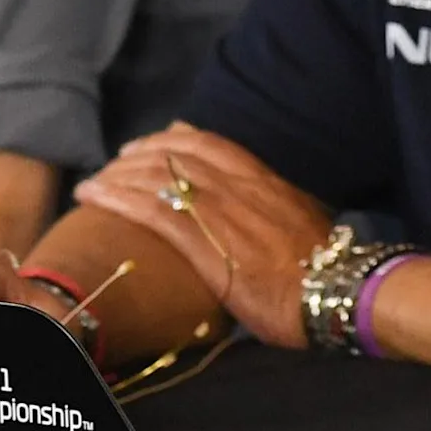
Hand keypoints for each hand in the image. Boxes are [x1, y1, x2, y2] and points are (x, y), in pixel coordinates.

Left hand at [72, 124, 328, 348]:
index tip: (151, 144)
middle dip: (139, 154)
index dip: (174, 139)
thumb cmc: (324, 269)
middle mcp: (241, 186)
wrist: (337, 291)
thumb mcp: (304, 226)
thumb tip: (264, 217)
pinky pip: (152, 209)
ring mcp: (222, 211)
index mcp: (266, 181)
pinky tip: (94, 197)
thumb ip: (277, 212)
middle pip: (178, 154)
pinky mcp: (206, 242)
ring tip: (93, 183)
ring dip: (118, 174)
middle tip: (115, 162)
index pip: (211, 144)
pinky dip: (117, 198)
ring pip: (158, 176)